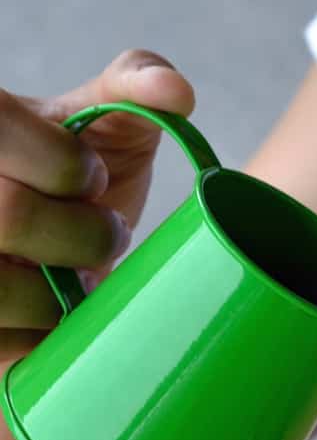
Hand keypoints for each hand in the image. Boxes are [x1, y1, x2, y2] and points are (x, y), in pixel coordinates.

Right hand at [1, 50, 194, 439]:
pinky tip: (52, 325)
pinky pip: (1, 352)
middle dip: (79, 235)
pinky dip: (38, 344)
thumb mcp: (98, 127)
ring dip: (53, 298)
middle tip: (103, 241)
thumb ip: (131, 87)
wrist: (44, 254)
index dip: (63, 166)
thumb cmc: (70, 182)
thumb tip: (176, 91)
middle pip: (6, 214)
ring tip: (72, 286)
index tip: (89, 182)